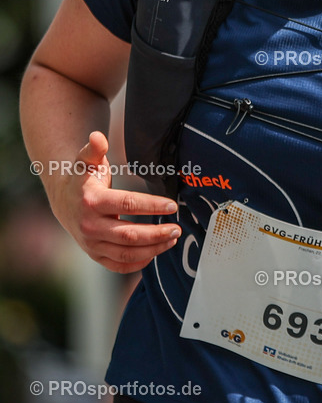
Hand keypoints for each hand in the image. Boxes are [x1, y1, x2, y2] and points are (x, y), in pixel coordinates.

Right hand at [52, 131, 180, 273]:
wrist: (63, 199)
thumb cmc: (82, 177)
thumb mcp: (86, 159)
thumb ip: (94, 148)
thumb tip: (98, 137)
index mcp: (91, 201)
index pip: (127, 205)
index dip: (152, 205)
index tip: (172, 206)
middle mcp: (90, 226)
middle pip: (129, 235)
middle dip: (157, 234)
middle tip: (177, 228)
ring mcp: (91, 243)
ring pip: (127, 253)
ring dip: (153, 249)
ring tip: (172, 239)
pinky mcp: (95, 254)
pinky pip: (119, 265)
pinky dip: (139, 263)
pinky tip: (155, 252)